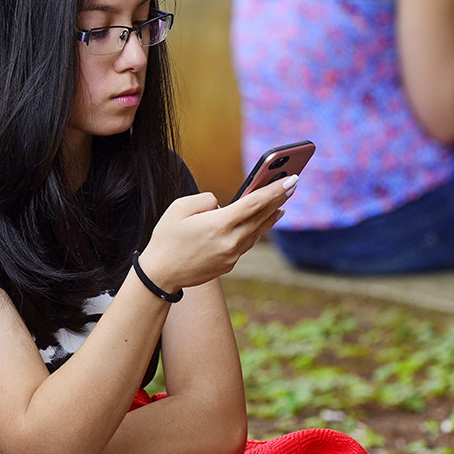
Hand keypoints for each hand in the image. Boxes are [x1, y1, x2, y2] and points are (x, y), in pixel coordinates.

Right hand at [138, 175, 294, 291]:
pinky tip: (262, 223)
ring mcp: (231, 256)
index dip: (275, 190)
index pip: (254, 203)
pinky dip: (257, 230)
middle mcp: (230, 242)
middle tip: (293, 184)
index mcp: (218, 225)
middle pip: (261, 217)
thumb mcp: (179, 208)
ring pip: (257, 232)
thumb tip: (222, 204)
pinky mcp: (229, 265)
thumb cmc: (166, 237)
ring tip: (282, 203)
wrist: (160, 275)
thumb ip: (205, 199)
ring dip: (271, 216)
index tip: (292, 178)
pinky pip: (247, 243)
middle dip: (279, 199)